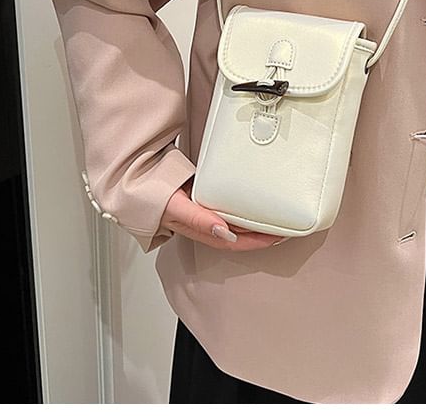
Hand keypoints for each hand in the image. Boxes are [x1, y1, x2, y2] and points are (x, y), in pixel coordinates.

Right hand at [159, 177, 288, 249]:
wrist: (139, 181)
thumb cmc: (154, 198)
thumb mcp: (176, 208)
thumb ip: (198, 219)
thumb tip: (223, 230)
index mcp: (201, 231)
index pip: (236, 243)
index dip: (257, 242)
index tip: (279, 236)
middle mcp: (206, 225)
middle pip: (240, 236)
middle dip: (262, 235)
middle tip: (286, 227)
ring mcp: (206, 213)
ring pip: (235, 224)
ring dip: (254, 222)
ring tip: (275, 217)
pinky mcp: (205, 200)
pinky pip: (229, 208)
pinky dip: (243, 208)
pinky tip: (252, 203)